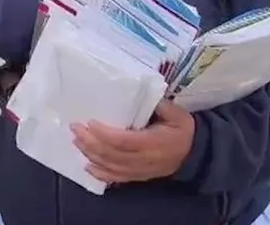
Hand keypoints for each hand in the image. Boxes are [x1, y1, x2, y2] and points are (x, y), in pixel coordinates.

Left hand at [71, 100, 195, 184]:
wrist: (194, 154)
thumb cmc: (183, 131)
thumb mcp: (178, 114)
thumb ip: (163, 106)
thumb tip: (147, 93)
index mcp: (152, 143)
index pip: (124, 141)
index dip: (104, 134)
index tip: (90, 123)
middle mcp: (143, 159)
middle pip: (112, 155)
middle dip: (90, 142)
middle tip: (75, 129)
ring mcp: (139, 170)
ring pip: (110, 166)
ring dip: (91, 155)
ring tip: (76, 141)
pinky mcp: (137, 176)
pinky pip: (116, 177)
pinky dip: (100, 173)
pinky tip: (87, 166)